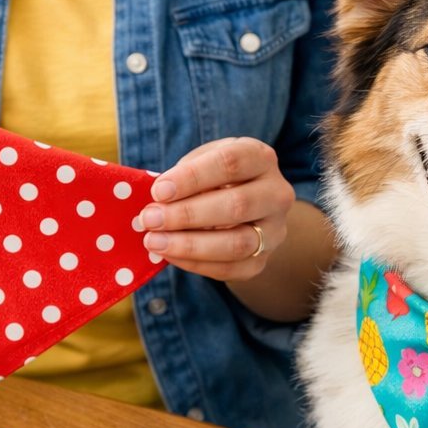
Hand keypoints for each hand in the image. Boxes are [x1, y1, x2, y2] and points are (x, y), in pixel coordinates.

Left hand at [140, 137, 295, 280]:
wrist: (244, 206)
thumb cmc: (214, 178)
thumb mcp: (201, 162)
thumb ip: (182, 176)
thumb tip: (155, 202)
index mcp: (260, 158)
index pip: (230, 163)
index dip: (192, 178)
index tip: (159, 191)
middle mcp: (277, 194)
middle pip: (237, 205)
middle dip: (187, 214)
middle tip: (150, 219)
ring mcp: (274, 231)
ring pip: (237, 244)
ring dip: (190, 245)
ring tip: (154, 241)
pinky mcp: (262, 260)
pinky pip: (230, 269)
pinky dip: (195, 264)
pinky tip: (169, 255)